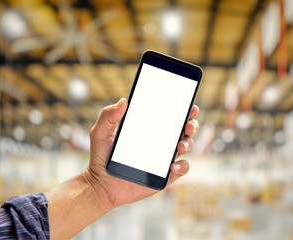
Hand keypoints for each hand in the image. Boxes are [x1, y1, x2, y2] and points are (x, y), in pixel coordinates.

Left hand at [84, 98, 198, 207]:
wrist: (101, 185)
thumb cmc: (101, 157)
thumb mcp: (100, 133)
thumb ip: (108, 116)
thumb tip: (123, 101)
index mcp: (149, 129)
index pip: (170, 116)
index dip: (183, 110)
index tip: (188, 105)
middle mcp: (160, 142)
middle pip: (184, 130)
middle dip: (191, 124)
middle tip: (188, 125)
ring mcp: (164, 159)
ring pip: (186, 146)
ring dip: (188, 143)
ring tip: (180, 145)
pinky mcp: (165, 175)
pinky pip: (181, 169)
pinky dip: (182, 166)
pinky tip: (172, 165)